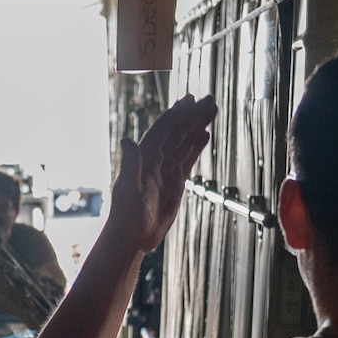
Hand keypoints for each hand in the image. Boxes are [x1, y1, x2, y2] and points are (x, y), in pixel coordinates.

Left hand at [108, 94, 216, 254]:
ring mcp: (166, 171)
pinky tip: (204, 134)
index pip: (163, 130)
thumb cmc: (125, 215)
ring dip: (197, 125)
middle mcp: (155, 160)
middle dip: (192, 115)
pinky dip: (196, 146)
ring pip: (184, 142)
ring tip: (211, 109)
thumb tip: (126, 141)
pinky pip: (187, 159)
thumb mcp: (126, 190)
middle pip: (177, 132)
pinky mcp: (174, 183)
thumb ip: (130, 165)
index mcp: (144, 158)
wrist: (132, 238)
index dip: (176, 114)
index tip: (189, 100)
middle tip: (208, 99)